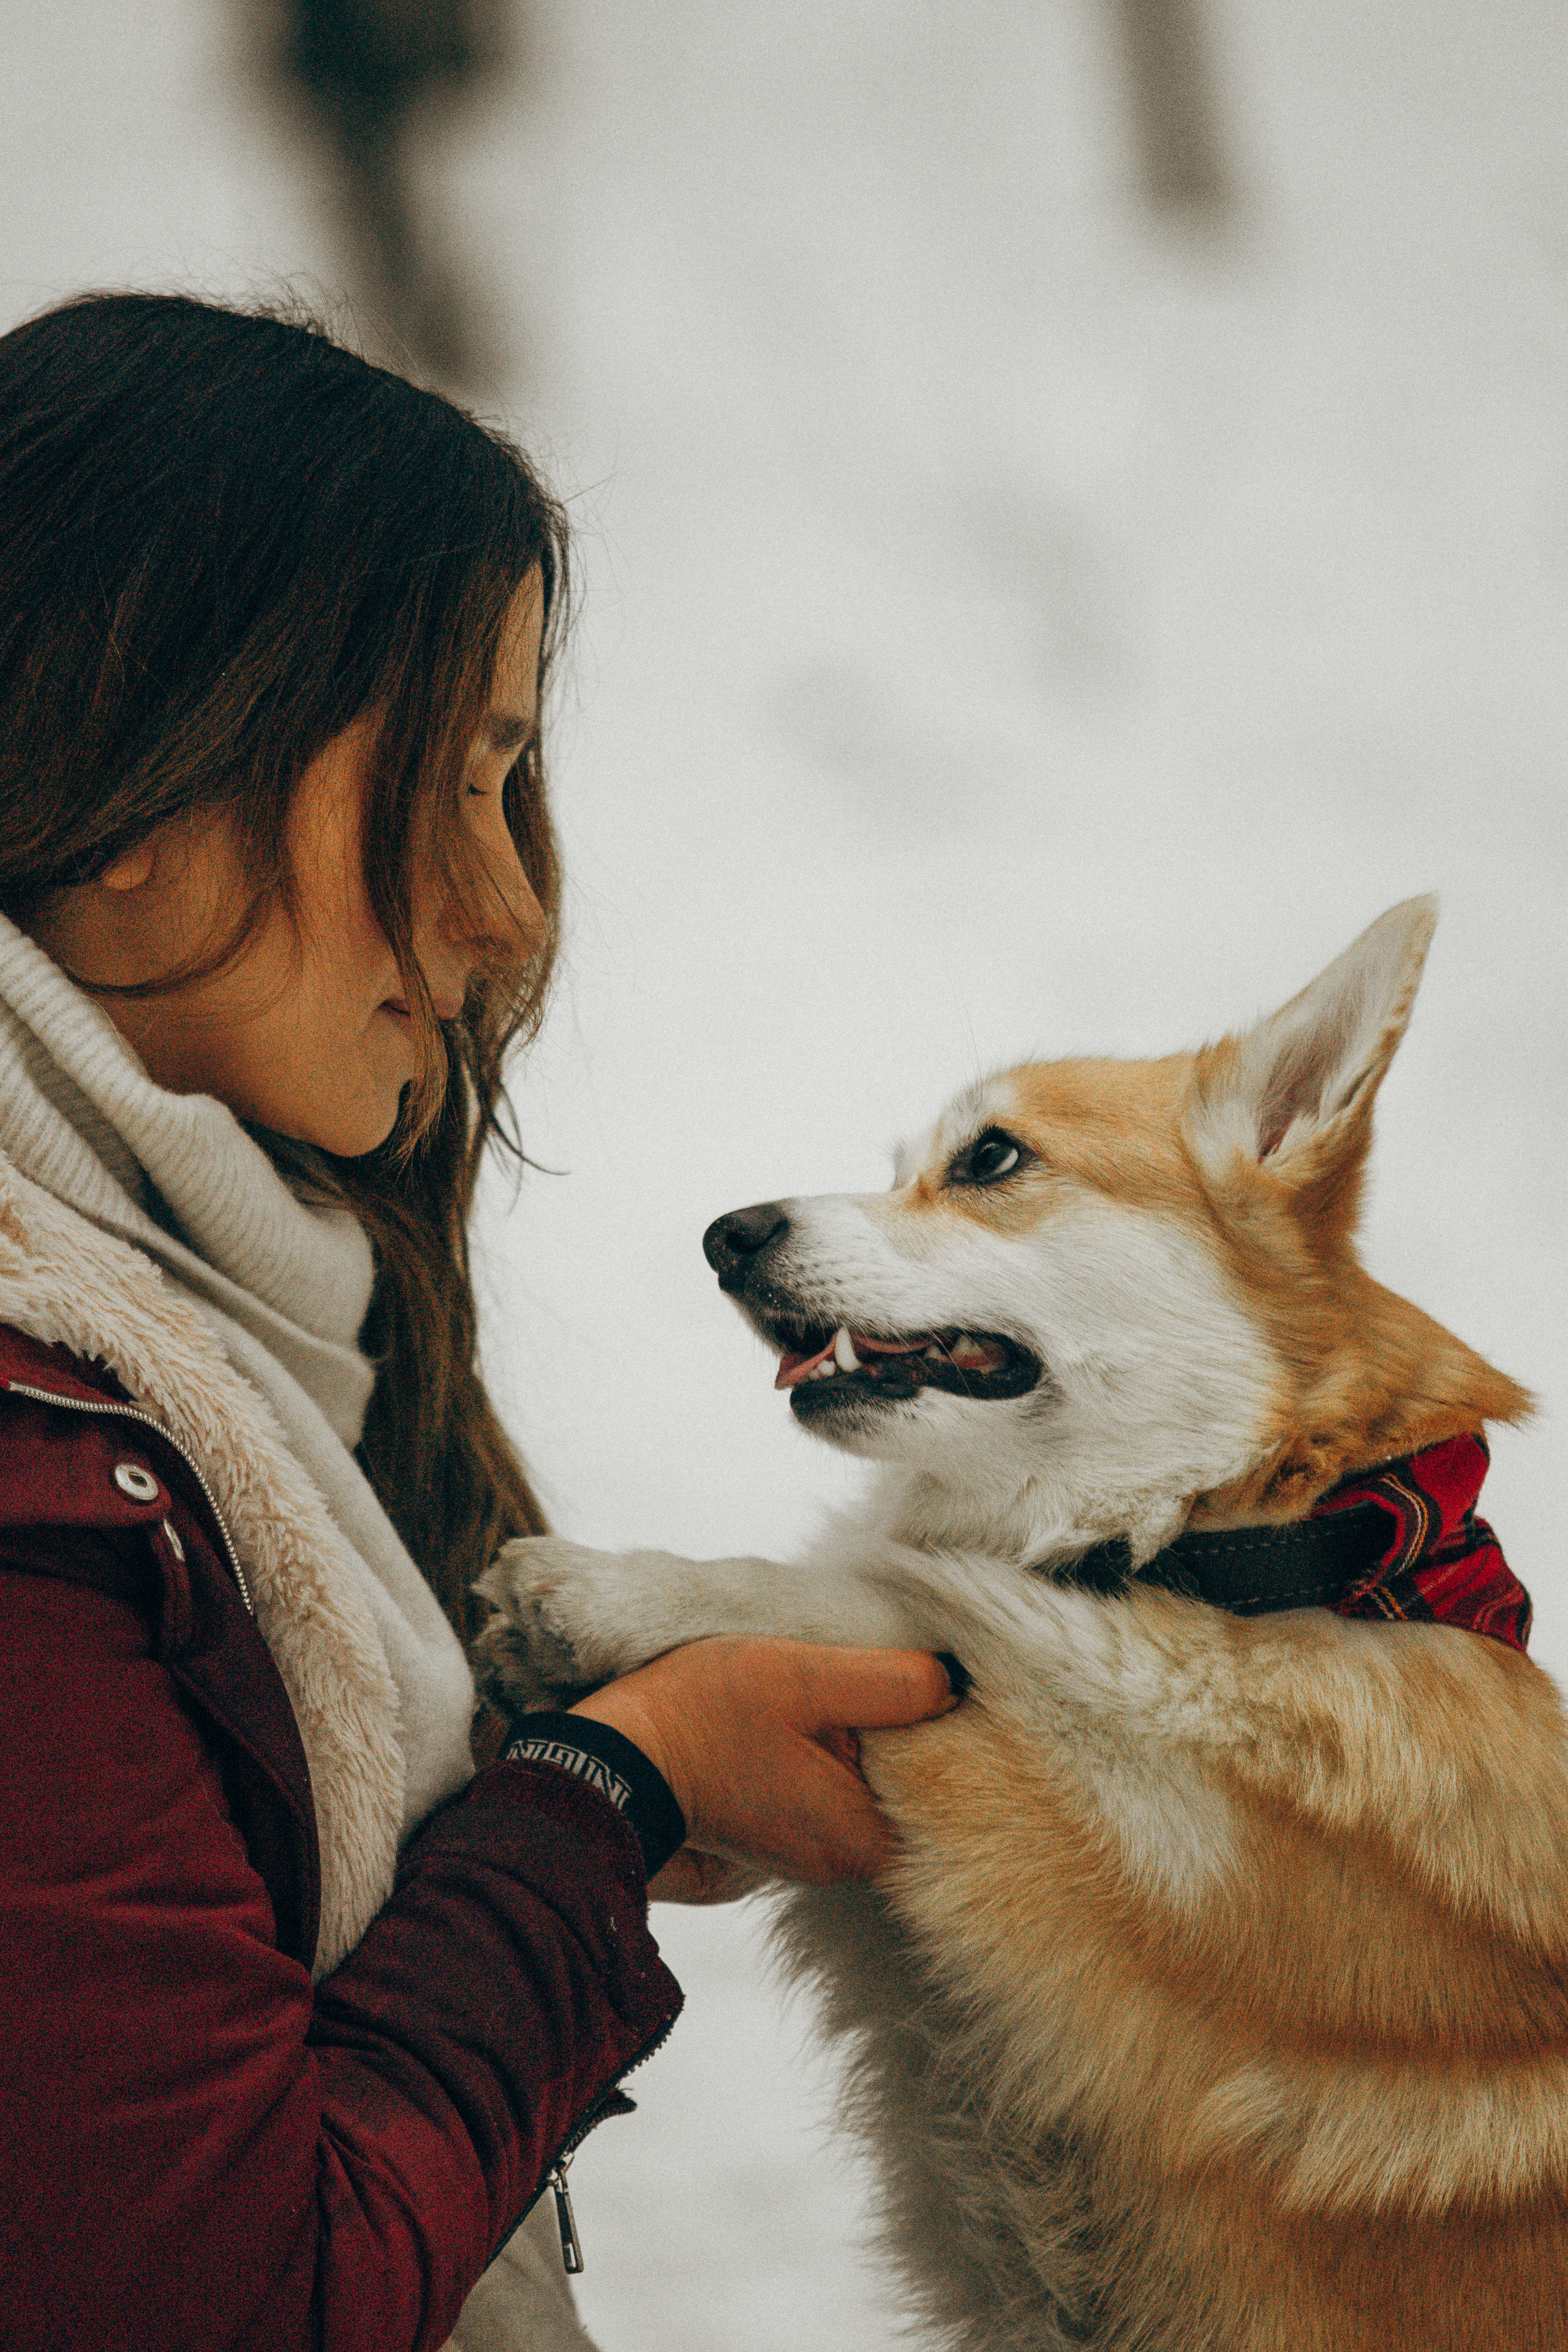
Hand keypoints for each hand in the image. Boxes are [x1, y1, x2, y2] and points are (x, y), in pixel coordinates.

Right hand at [569, 1636, 958, 1886]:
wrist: (614, 1755)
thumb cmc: (705, 1715)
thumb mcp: (806, 1679)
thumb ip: (892, 1684)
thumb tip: (955, 1683)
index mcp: (861, 1839)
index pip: (948, 1787)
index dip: (945, 1726)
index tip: (924, 1679)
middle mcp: (841, 1862)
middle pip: (909, 1789)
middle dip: (903, 1730)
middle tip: (879, 1672)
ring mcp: (807, 1851)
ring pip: (867, 1785)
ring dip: (862, 1737)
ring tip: (837, 1686)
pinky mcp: (778, 1832)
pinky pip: (831, 1790)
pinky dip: (830, 1752)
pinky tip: (808, 1715)